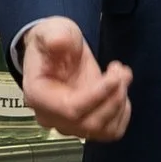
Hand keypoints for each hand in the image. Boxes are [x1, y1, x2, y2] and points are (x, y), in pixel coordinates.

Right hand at [19, 16, 133, 141]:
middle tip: (121, 70)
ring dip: (120, 103)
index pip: (70, 109)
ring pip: (103, 129)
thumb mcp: (52, 29)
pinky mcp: (86, 126)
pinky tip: (119, 89)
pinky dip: (122, 113)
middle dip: (113, 97)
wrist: (52, 53)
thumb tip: (58, 42)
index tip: (114, 75)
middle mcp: (52, 118)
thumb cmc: (51, 42)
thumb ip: (55, 35)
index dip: (97, 95)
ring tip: (122, 74)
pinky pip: (110, 132)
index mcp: (38, 96)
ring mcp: (70, 126)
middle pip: (90, 123)